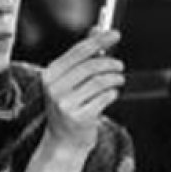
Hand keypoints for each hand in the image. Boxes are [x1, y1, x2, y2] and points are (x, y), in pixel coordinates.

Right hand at [41, 30, 123, 155]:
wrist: (63, 142)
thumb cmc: (69, 106)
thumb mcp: (70, 80)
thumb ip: (82, 56)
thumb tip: (97, 29)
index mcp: (50, 75)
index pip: (78, 51)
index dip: (99, 40)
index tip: (115, 34)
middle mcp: (54, 88)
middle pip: (91, 66)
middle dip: (110, 63)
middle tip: (120, 66)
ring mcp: (65, 104)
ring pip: (100, 81)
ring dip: (115, 78)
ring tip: (118, 80)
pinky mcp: (79, 117)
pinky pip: (104, 97)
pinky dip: (113, 93)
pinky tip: (112, 94)